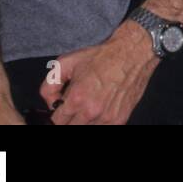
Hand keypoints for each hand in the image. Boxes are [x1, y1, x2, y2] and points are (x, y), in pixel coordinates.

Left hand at [42, 22, 158, 124]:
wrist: (133, 53)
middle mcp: (91, 111)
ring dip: (85, 121)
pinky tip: (102, 107)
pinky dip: (99, 121)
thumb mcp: (67, 62)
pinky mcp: (120, 119)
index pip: (57, 121)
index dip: (58, 113)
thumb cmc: (102, 56)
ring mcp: (107, 117)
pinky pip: (103, 128)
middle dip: (70, 118)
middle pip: (70, 128)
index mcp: (77, 98)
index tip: (62, 106)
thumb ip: (49, 85)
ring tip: (90, 104)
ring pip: (87, 129)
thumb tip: (50, 103)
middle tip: (77, 105)